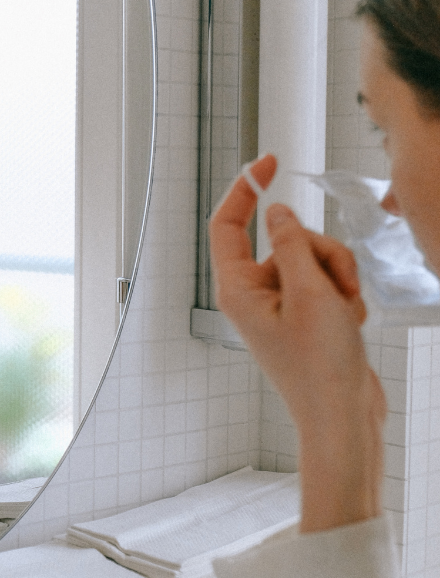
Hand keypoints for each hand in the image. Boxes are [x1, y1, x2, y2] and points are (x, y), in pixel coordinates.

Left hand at [210, 154, 385, 531]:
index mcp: (238, 288)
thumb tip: (273, 211)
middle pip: (285, 238)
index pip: (227, 225)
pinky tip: (350, 322)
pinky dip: (344, 294)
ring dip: (339, 276)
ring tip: (346, 310)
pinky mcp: (305, 313)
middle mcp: (253, 293)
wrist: (344, 416)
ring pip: (313, 257)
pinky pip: (327, 280)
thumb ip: (293, 243)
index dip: (243, 190)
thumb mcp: (311, 293)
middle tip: (337, 286)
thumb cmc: (320, 365)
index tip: (267, 161)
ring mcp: (281, 303)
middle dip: (322, 252)